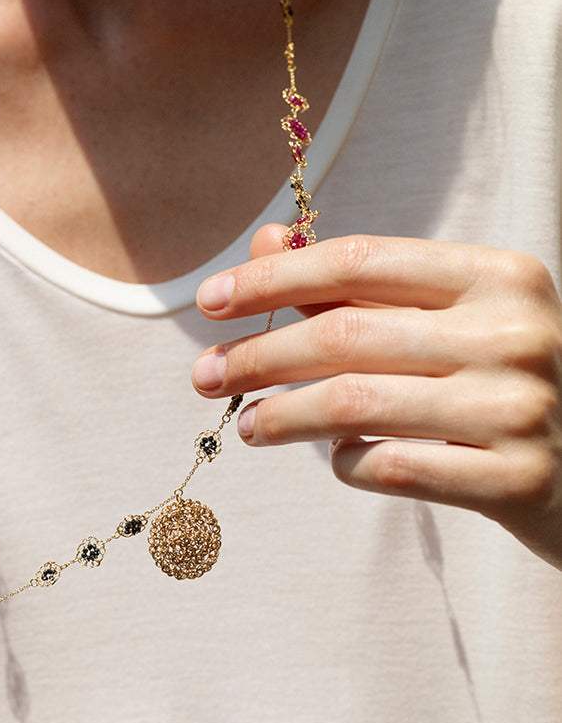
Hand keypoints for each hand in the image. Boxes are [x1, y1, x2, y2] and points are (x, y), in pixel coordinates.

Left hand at [193, 226, 561, 568]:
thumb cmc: (505, 385)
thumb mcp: (450, 321)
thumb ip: (359, 288)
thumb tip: (266, 243)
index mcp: (498, 276)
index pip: (360, 260)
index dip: (275, 278)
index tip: (210, 299)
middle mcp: (513, 334)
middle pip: (345, 337)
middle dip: (258, 355)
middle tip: (205, 376)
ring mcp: (518, 408)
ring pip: (356, 406)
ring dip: (282, 416)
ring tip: (247, 426)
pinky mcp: (515, 479)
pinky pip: (391, 468)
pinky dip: (345, 463)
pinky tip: (335, 458)